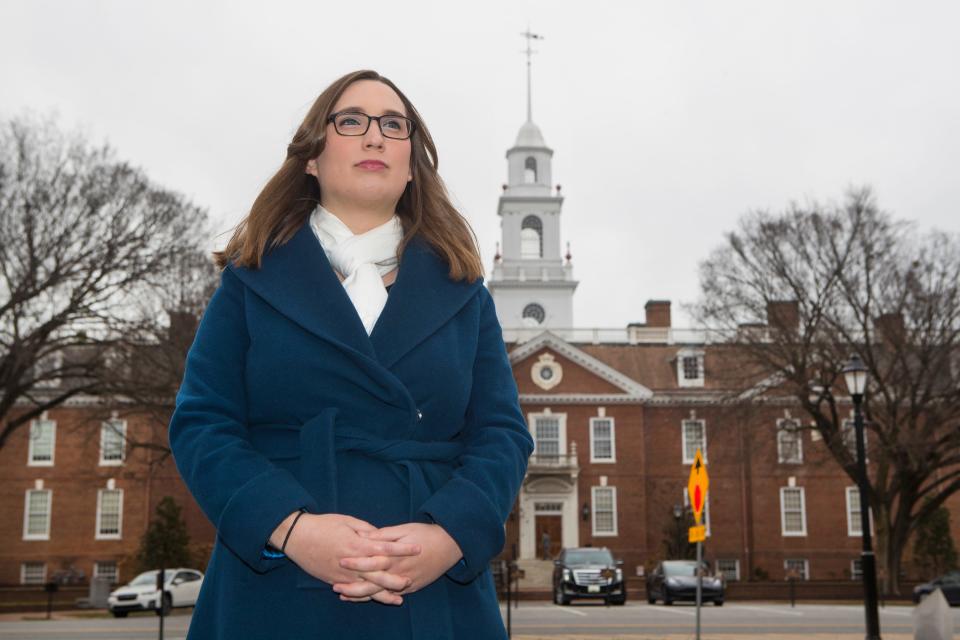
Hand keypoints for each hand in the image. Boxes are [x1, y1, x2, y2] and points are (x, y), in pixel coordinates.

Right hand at [276, 513, 420, 603]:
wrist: (297, 537)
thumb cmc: (323, 525)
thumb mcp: (347, 521)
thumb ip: (366, 530)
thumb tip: (381, 536)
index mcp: (357, 545)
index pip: (385, 548)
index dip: (403, 549)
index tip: (417, 548)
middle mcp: (352, 563)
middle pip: (379, 574)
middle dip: (396, 578)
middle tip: (411, 579)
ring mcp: (343, 575)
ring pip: (368, 588)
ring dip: (384, 593)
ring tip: (399, 598)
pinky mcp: (335, 581)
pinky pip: (353, 592)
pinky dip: (366, 597)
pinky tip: (376, 599)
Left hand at [334, 523, 462, 597]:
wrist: (450, 545)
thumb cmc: (426, 534)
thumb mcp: (404, 529)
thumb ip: (384, 536)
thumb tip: (366, 535)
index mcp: (396, 556)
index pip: (372, 561)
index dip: (355, 562)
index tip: (340, 560)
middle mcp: (399, 572)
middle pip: (373, 583)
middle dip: (353, 585)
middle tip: (334, 586)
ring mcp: (406, 582)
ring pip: (380, 593)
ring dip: (361, 595)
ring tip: (344, 595)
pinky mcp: (412, 587)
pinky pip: (391, 595)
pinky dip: (377, 598)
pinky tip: (364, 598)